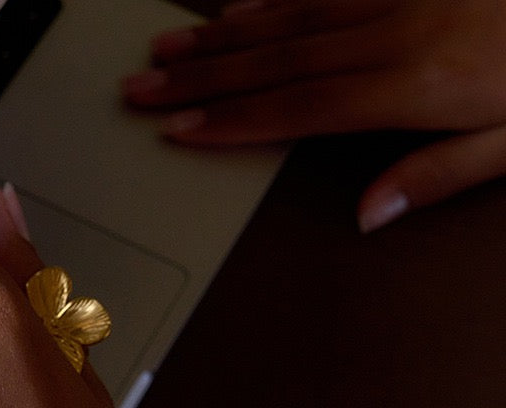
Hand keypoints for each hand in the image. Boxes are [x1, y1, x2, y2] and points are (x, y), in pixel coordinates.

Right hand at [122, 0, 505, 230]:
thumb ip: (439, 175)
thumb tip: (371, 212)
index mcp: (415, 84)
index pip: (299, 106)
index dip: (232, 121)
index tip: (181, 131)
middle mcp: (396, 30)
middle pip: (275, 60)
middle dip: (200, 79)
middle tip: (142, 89)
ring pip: (288, 16)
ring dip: (220, 38)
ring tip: (168, 51)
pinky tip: (235, 9)